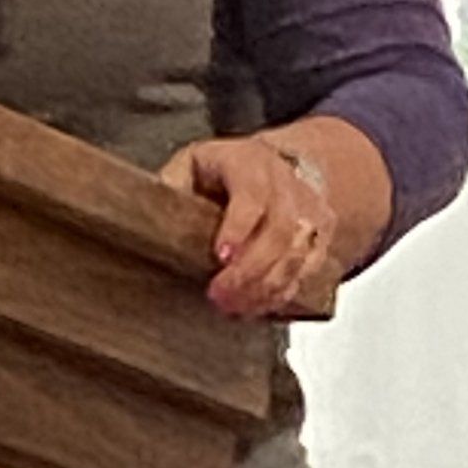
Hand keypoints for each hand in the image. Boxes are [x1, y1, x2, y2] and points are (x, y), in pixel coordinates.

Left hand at [158, 135, 338, 319]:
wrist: (269, 163)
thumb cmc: (220, 169)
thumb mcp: (187, 166)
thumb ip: (170, 191)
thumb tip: (146, 220)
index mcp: (247, 160)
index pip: (251, 193)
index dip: (238, 227)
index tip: (220, 257)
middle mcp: (284, 181)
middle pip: (280, 229)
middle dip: (251, 270)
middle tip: (220, 296)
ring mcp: (308, 206)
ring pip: (299, 252)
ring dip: (267, 287)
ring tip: (234, 307)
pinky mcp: (321, 232)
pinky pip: (309, 268)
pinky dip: (283, 292)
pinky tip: (257, 305)